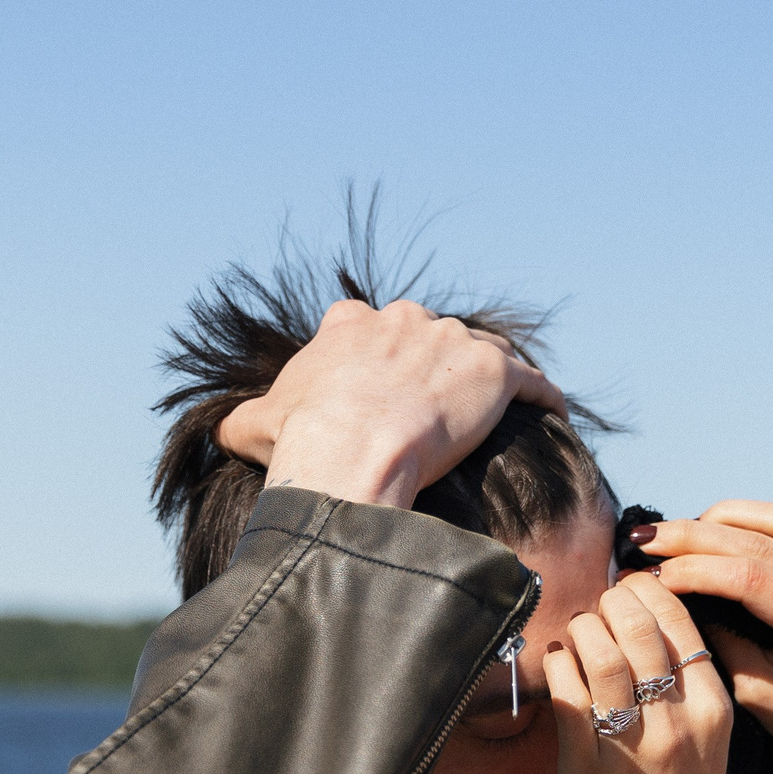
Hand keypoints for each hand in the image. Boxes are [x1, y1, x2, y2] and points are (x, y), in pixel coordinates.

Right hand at [217, 298, 567, 508]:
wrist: (352, 452)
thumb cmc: (303, 440)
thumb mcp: (255, 424)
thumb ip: (242, 419)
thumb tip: (220, 431)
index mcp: (351, 325)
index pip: (368, 326)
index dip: (378, 355)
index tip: (383, 384)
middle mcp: (405, 320)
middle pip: (430, 335)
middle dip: (435, 363)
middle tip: (442, 403)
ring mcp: (453, 343)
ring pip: (482, 351)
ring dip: (489, 374)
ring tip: (499, 403)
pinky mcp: (495, 372)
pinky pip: (531, 379)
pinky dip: (543, 393)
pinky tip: (552, 410)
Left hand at [541, 575, 734, 773]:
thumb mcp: (711, 743)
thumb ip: (688, 688)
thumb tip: (648, 623)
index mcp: (713, 710)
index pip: (681, 624)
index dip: (649, 592)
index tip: (630, 586)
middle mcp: (677, 723)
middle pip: (640, 630)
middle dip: (613, 601)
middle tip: (600, 602)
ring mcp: (632, 745)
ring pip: (603, 655)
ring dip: (584, 628)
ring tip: (579, 628)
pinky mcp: (588, 769)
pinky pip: (568, 697)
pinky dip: (559, 665)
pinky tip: (559, 660)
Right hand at [630, 502, 772, 773]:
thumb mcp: (760, 698)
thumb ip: (723, 644)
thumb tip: (679, 600)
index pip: (749, 579)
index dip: (693, 570)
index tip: (648, 572)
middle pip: (759, 542)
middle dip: (694, 535)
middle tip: (644, 538)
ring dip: (722, 520)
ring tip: (677, 533)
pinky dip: (749, 523)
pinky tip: (715, 531)